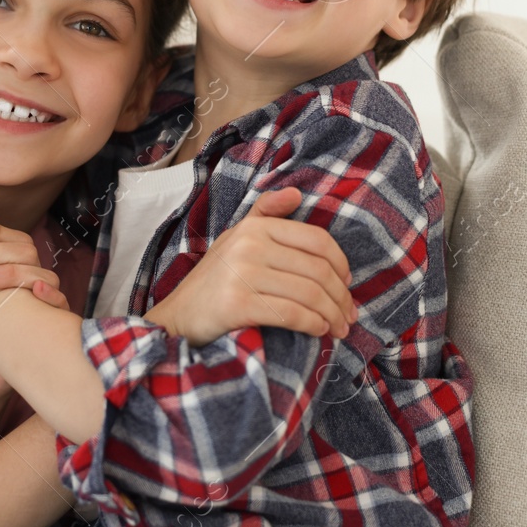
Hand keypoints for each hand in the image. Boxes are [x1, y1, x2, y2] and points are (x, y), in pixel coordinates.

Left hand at [0, 210, 72, 311]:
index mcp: (15, 263)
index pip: (10, 237)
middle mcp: (32, 275)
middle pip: (23, 252)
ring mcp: (45, 295)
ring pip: (40, 274)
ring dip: (11, 273)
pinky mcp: (55, 318)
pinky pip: (60, 301)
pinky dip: (50, 295)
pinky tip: (36, 292)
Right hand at [143, 188, 355, 344]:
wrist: (178, 317)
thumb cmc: (214, 282)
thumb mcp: (236, 239)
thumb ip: (265, 214)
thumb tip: (296, 194)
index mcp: (255, 226)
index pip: (317, 240)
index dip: (341, 265)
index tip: (347, 286)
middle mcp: (249, 244)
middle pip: (318, 270)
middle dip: (341, 298)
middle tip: (348, 317)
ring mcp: (242, 273)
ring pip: (309, 293)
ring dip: (331, 316)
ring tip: (337, 329)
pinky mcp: (237, 304)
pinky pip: (291, 314)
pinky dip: (312, 325)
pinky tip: (318, 332)